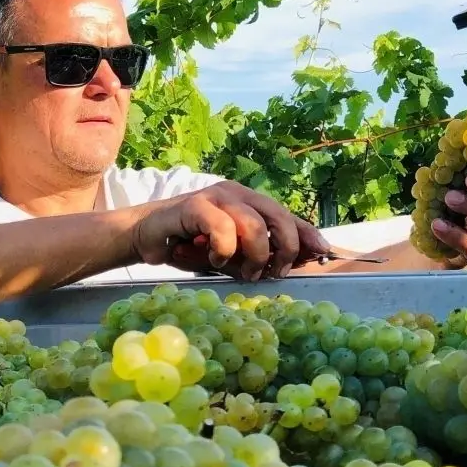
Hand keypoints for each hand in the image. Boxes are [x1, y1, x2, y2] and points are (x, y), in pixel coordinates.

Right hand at [131, 180, 330, 280]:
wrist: (143, 236)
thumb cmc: (186, 246)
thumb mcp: (229, 253)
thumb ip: (255, 254)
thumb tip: (288, 265)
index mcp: (248, 201)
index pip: (287, 215)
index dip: (307, 233)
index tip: (322, 252)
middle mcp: (236, 193)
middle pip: (279, 216)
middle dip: (285, 248)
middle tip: (275, 272)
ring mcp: (216, 197)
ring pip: (254, 225)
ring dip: (254, 255)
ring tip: (243, 272)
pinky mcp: (195, 206)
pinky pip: (223, 230)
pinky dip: (224, 250)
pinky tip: (214, 259)